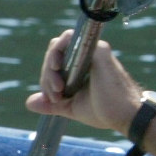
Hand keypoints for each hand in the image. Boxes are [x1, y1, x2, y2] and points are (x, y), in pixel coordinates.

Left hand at [26, 31, 142, 133]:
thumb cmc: (105, 112)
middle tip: (54, 94)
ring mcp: (94, 50)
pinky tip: (57, 72)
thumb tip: (30, 102)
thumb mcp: (71, 107)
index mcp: (83, 66)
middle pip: (55, 52)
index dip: (48, 77)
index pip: (56, 60)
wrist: (125, 116)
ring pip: (58, 45)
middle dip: (47, 74)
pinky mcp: (98, 50)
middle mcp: (88, 55)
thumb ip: (52, 103)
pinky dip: (57, 53)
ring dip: (49, 66)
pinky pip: (69, 39)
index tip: (54, 98)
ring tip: (57, 88)